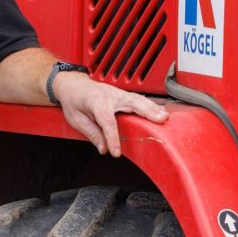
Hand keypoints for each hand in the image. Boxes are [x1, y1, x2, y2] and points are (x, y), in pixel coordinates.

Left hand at [53, 73, 168, 157]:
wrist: (72, 84)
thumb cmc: (73, 100)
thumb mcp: (76, 119)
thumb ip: (91, 133)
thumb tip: (104, 148)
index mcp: (96, 102)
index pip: (107, 122)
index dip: (113, 138)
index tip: (116, 152)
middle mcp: (110, 95)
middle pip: (131, 104)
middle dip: (147, 112)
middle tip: (161, 121)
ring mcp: (118, 93)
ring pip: (138, 100)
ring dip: (153, 108)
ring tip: (165, 117)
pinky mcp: (122, 95)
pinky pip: (138, 100)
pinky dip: (150, 105)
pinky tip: (159, 112)